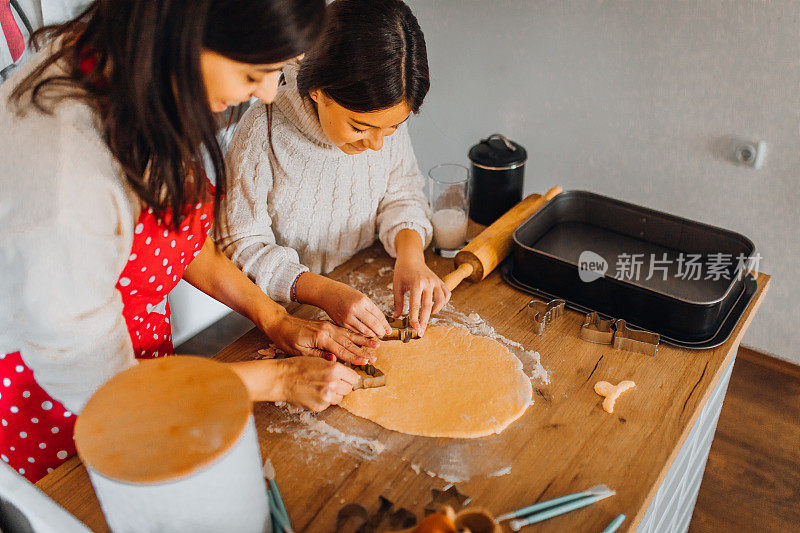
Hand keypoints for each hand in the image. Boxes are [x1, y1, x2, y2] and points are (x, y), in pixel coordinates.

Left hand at [264, 312, 378, 364]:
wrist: (280, 324)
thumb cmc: (286, 339)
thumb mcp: (299, 351)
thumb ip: (318, 355)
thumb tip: (334, 360)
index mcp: (321, 337)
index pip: (342, 350)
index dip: (355, 357)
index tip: (367, 361)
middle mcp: (327, 330)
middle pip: (348, 342)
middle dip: (363, 349)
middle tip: (376, 355)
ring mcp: (328, 326)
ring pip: (348, 334)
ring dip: (362, 340)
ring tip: (375, 343)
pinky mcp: (327, 325)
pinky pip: (344, 330)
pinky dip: (354, 334)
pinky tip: (362, 336)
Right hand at [276, 357, 360, 410]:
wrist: (282, 378)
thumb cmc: (299, 367)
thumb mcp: (320, 361)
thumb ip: (336, 369)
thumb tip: (348, 376)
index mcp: (334, 370)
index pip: (354, 378)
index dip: (349, 378)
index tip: (346, 378)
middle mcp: (332, 384)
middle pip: (348, 389)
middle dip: (342, 386)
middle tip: (331, 382)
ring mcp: (326, 397)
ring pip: (339, 398)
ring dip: (334, 394)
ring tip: (321, 387)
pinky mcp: (319, 406)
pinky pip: (328, 404)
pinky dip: (324, 400)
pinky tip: (314, 393)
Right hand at [318, 280, 391, 338]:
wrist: (327, 293)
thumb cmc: (345, 294)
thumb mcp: (360, 297)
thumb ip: (370, 308)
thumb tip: (381, 321)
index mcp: (363, 300)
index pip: (378, 315)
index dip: (385, 324)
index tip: (389, 330)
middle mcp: (355, 309)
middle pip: (373, 324)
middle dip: (380, 331)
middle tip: (384, 334)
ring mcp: (348, 317)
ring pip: (364, 330)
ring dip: (372, 334)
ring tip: (376, 335)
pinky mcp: (342, 323)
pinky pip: (355, 331)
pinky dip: (362, 334)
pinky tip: (366, 334)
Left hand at [393, 255, 450, 334]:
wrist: (411, 258)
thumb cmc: (402, 271)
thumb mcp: (397, 286)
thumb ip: (397, 302)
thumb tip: (396, 316)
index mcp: (416, 283)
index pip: (415, 305)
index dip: (415, 318)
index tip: (414, 328)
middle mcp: (428, 282)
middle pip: (428, 306)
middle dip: (424, 321)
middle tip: (421, 332)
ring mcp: (436, 281)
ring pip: (441, 300)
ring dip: (435, 310)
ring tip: (428, 314)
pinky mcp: (441, 281)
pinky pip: (447, 294)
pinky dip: (443, 302)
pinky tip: (435, 306)